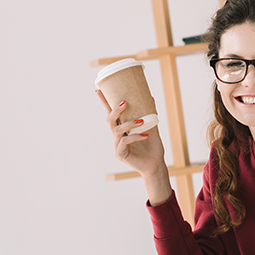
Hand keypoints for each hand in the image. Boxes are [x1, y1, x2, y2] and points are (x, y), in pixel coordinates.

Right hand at [96, 90, 171, 204]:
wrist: (156, 164)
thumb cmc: (152, 147)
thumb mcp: (152, 127)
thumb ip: (149, 115)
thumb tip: (149, 97)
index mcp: (122, 129)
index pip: (111, 113)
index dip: (104, 102)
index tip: (98, 89)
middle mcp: (117, 136)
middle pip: (110, 120)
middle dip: (115, 110)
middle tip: (125, 102)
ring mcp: (117, 146)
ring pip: (117, 131)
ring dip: (129, 124)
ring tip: (140, 121)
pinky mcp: (120, 154)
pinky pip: (125, 142)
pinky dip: (135, 137)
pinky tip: (145, 135)